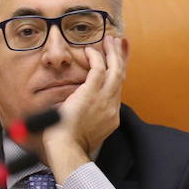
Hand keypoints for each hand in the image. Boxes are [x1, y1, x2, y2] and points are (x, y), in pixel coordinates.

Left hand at [38, 34, 125, 178]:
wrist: (67, 149)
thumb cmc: (69, 143)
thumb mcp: (87, 130)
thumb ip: (90, 118)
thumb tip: (82, 109)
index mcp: (111, 116)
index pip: (118, 89)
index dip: (120, 73)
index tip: (119, 63)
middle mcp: (112, 106)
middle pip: (121, 76)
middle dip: (121, 58)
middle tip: (119, 43)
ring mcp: (104, 99)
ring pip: (115, 69)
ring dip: (113, 53)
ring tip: (111, 40)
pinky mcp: (92, 93)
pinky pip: (98, 69)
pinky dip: (96, 57)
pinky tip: (90, 50)